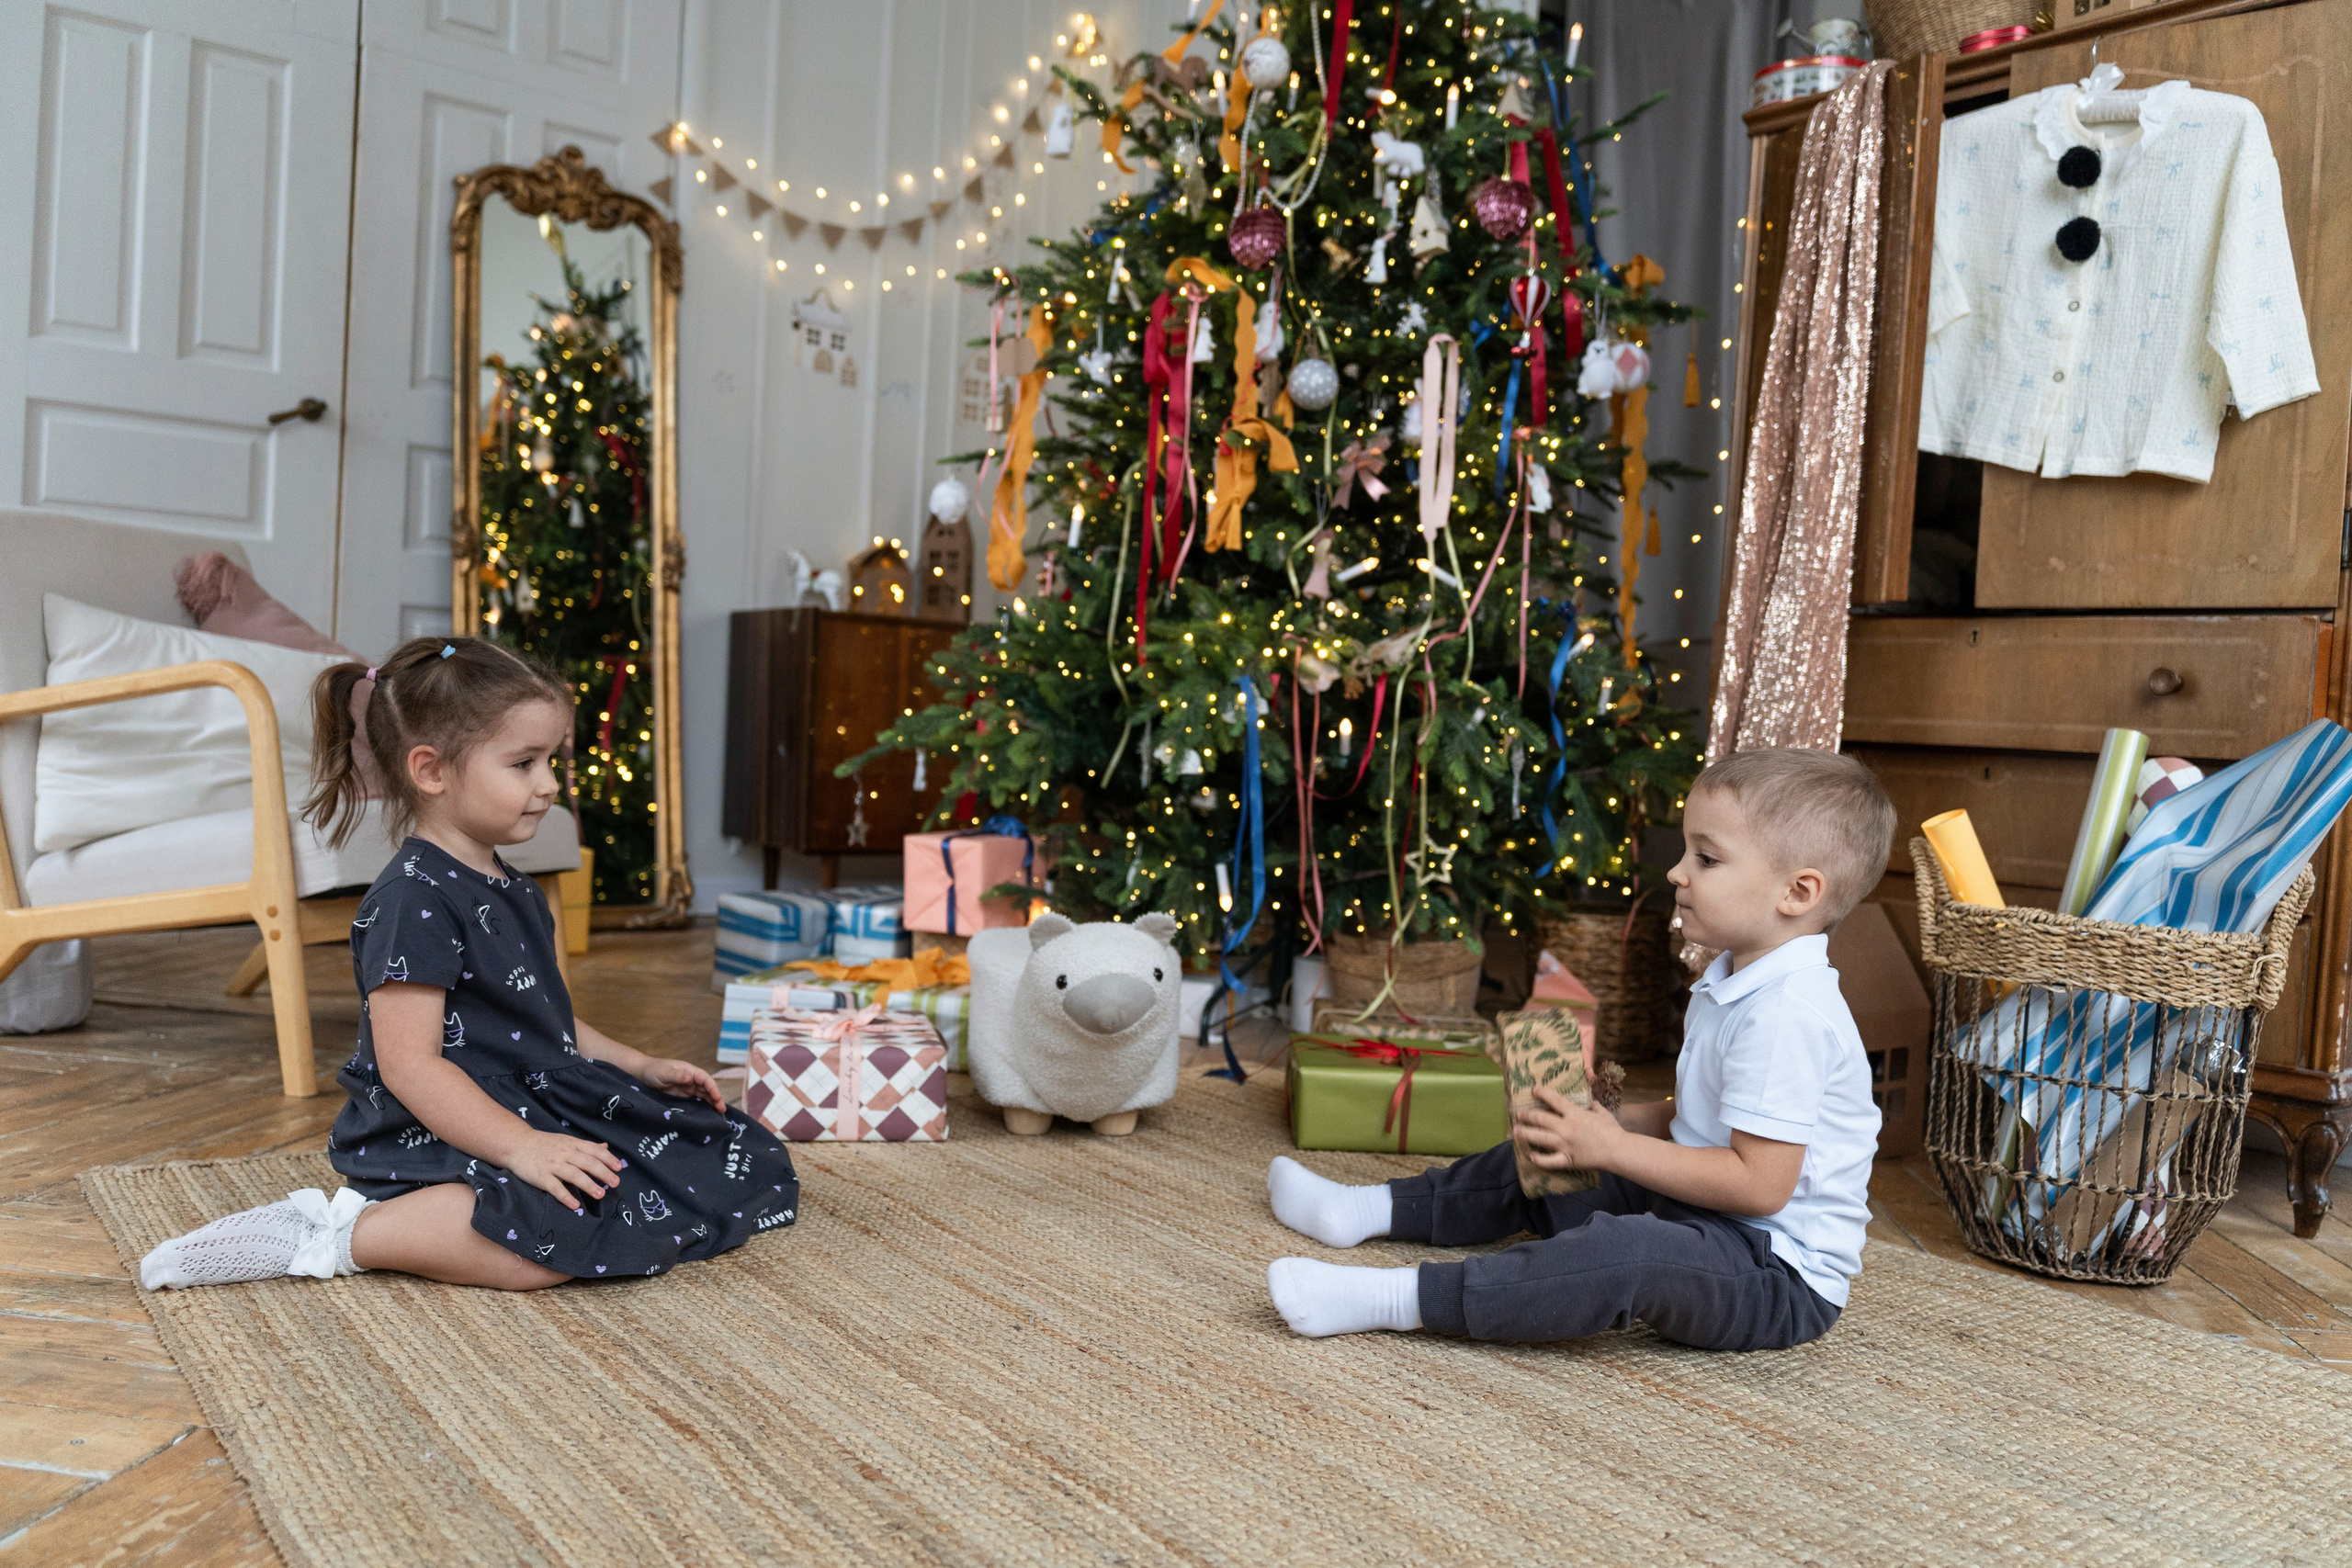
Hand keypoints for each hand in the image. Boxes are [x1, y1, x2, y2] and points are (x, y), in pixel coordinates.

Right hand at [506, 1131, 624, 1208]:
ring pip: (574, 1175)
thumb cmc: (545, 1144)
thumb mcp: (567, 1141)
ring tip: (600, 1194)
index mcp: (572, 1144)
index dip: (608, 1159)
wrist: (517, 1144)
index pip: (594, 1150)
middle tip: (615, 1183)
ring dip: (588, 1185)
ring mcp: (552, 1165)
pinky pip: (555, 1188)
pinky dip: (565, 1196)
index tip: (619, 1168)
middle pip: (587, 1163)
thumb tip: (606, 1147)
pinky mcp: (541, 1177)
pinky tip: (575, 1205)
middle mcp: (564, 1153)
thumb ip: (586, 1146)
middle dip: (603, 1173)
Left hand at [639, 1057, 726, 1112]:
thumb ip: (677, 1075)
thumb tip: (691, 1078)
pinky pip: (694, 1102)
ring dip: (711, 1104)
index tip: (717, 1098)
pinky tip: (705, 1116)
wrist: (640, 1074)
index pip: (705, 1079)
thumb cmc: (653, 1070)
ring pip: (703, 1096)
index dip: (713, 1088)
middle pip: (707, 1089)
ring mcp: (686, 1089)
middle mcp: (691, 1080)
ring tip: (718, 1115)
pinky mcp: (681, 1097)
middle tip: (721, 1110)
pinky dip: (701, 1108)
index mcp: (689, 1071)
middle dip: (716, 1098)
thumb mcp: (664, 1072)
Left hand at [1512, 1082, 1622, 1172]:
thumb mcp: (1602, 1113)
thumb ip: (1593, 1106)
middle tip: (1518, 1113)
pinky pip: (1549, 1161)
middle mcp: (1566, 1128)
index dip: (1542, 1093)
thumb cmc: (1612, 1130)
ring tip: (1515, 1131)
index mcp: (1575, 1114)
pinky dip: (1539, 1159)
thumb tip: (1588, 1101)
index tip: (1533, 1090)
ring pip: (1540, 1137)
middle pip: (1541, 1119)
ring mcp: (1564, 1144)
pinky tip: (1531, 1156)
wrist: (1618, 1150)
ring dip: (1526, 1133)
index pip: (1554, 1100)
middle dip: (1527, 1115)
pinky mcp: (1567, 1159)